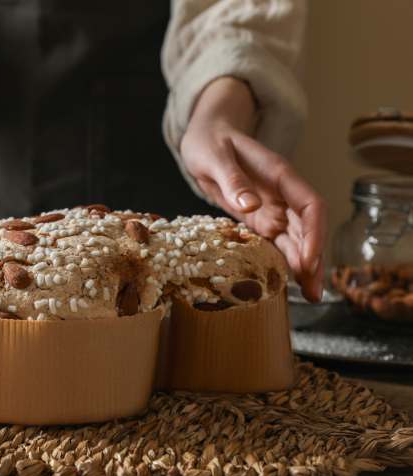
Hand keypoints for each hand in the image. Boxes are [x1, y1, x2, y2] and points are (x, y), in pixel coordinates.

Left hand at [180, 77, 326, 301]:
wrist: (204, 137)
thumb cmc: (210, 141)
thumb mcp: (214, 157)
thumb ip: (232, 179)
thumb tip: (251, 205)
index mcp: (278, 174)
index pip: (309, 205)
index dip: (314, 233)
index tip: (309, 260)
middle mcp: (281, 193)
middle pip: (308, 229)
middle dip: (314, 260)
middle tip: (314, 292)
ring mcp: (272, 206)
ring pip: (295, 239)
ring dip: (303, 265)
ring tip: (309, 295)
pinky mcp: (258, 217)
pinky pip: (275, 241)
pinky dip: (283, 260)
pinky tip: (286, 282)